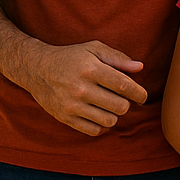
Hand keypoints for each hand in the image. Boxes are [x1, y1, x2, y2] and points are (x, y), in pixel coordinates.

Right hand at [18, 39, 147, 135]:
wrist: (37, 69)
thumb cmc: (71, 57)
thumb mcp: (94, 49)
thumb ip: (118, 58)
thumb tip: (140, 67)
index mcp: (91, 69)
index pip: (124, 86)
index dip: (139, 93)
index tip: (142, 96)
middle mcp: (81, 89)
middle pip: (120, 106)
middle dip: (127, 104)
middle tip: (123, 98)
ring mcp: (71, 106)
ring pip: (109, 121)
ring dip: (115, 114)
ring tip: (110, 105)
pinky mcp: (65, 118)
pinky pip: (93, 130)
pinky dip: (102, 125)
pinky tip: (100, 114)